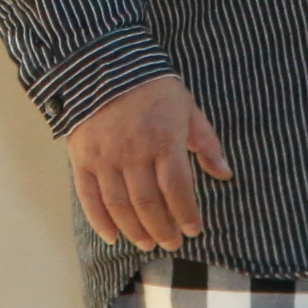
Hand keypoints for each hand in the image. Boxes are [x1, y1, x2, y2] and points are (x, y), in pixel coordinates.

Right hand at [65, 75, 232, 251]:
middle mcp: (133, 152)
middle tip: (171, 244)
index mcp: (163, 140)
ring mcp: (105, 156)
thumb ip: (206, 143)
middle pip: (148, 203)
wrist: (103, 63)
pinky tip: (112, 236)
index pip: (177, 188)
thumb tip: (225, 174)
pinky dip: (100, 221)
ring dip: (134, 230)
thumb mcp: (187, 108)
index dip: (186, 214)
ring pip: (120, 205)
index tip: (193, 230)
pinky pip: (89, 197)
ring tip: (146, 244)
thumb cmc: (153, 87)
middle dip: (162, 229)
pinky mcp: (82, 157)